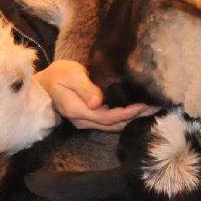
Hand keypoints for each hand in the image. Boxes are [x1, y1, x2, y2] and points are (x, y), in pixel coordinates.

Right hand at [33, 60, 155, 131]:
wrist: (45, 83)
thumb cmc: (58, 74)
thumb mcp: (70, 74)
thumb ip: (84, 88)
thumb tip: (98, 102)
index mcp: (76, 110)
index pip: (107, 117)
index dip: (126, 113)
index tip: (143, 105)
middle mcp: (82, 121)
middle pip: (113, 124)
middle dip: (134, 117)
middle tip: (156, 108)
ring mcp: (85, 122)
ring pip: (112, 126)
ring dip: (131, 119)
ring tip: (151, 110)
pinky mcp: (89, 119)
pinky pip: (109, 122)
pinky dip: (124, 118)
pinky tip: (136, 111)